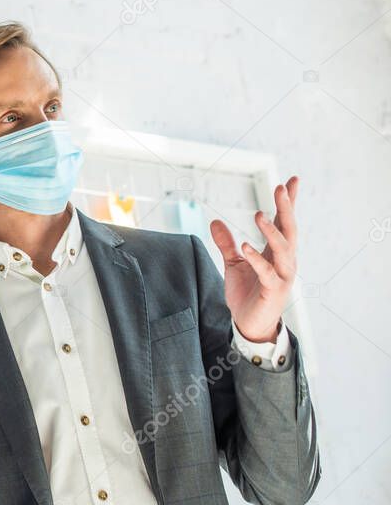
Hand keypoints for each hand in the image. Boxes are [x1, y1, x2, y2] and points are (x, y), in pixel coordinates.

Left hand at [209, 176, 298, 342]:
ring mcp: (282, 276)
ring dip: (271, 231)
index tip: (290, 180)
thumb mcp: (233, 263)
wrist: (249, 324)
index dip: (288, 202)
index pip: (284, 222)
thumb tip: (215, 221)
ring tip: (259, 214)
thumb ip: (226, 243)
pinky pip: (267, 272)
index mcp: (277, 252)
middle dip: (286, 208)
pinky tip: (245, 246)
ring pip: (283, 249)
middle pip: (288, 230)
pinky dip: (257, 259)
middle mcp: (284, 261)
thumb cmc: (246, 293)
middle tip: (280, 187)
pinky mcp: (273, 290)